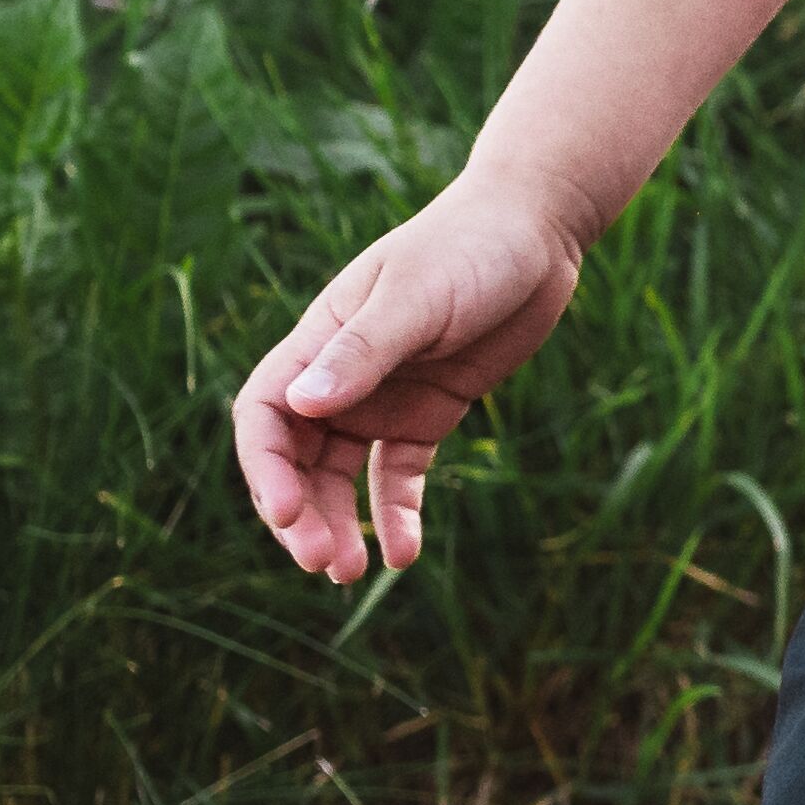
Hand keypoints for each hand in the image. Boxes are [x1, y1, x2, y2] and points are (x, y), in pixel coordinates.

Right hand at [231, 184, 596, 581]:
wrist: (537, 231)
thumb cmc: (470, 246)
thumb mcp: (417, 297)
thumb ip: (363, 352)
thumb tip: (301, 405)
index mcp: (319, 343)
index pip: (266, 416)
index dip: (267, 469)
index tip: (288, 513)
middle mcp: (342, 378)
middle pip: (298, 460)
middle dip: (302, 515)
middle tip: (325, 564)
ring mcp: (384, 398)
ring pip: (342, 477)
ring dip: (342, 524)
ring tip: (353, 574)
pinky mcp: (428, 413)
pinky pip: (398, 474)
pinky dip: (396, 512)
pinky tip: (404, 553)